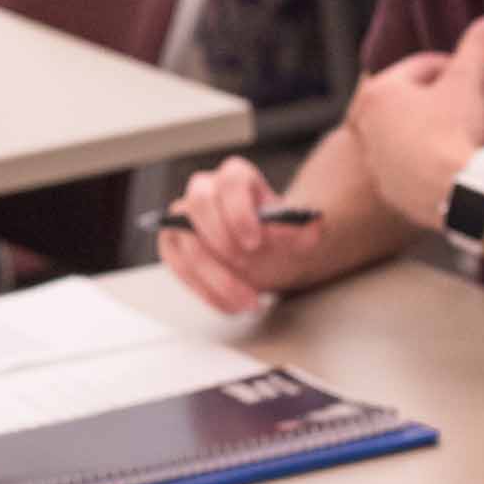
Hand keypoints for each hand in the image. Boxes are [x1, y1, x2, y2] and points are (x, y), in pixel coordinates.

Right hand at [159, 155, 330, 314]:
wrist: (264, 256)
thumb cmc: (276, 239)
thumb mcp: (297, 235)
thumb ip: (304, 229)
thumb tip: (311, 226)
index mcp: (236, 177)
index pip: (230, 182)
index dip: (239, 212)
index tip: (254, 242)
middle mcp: (204, 191)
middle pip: (198, 205)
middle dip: (221, 241)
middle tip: (246, 266)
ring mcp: (183, 219)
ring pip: (188, 245)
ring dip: (217, 279)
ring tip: (247, 300)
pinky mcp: (173, 246)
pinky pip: (181, 269)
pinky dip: (206, 292)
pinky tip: (231, 305)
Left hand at [349, 15, 483, 229]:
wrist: (453, 193)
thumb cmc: (452, 129)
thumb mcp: (468, 80)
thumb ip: (478, 48)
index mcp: (377, 94)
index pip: (423, 67)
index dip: (462, 65)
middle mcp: (368, 127)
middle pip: (426, 103)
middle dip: (467, 98)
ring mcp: (379, 161)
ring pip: (431, 135)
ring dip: (470, 128)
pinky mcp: (394, 190)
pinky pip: (428, 165)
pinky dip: (454, 157)